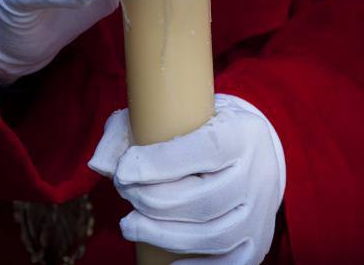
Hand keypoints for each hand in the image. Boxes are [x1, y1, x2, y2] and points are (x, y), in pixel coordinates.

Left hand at [89, 94, 285, 264]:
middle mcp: (259, 173)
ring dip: (163, 235)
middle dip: (153, 202)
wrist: (252, 149)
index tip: (123, 172)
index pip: (205, 150)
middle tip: (124, 193)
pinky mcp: (258, 240)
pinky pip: (230, 264)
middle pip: (204, 200)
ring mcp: (261, 211)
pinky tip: (165, 264)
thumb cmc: (199, 129)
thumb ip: (129, 129)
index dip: (160, 164)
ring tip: (130, 225)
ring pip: (213, 235)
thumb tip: (102, 165)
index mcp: (241, 133)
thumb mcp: (172, 113)